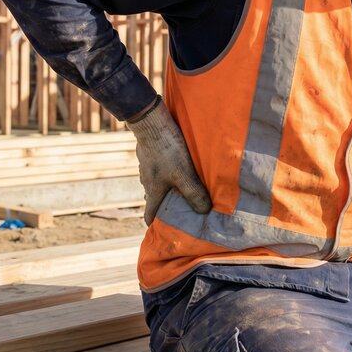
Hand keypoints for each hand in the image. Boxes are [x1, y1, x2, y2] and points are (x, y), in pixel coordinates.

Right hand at [127, 101, 211, 224]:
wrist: (151, 122)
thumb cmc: (167, 150)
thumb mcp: (184, 174)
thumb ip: (194, 194)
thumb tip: (205, 212)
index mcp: (152, 191)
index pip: (149, 215)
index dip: (156, 224)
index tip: (165, 229)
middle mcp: (146, 181)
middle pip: (155, 199)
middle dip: (167, 205)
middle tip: (183, 208)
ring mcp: (147, 167)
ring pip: (157, 183)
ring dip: (168, 187)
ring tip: (185, 185)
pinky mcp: (150, 153)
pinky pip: (158, 168)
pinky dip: (168, 171)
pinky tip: (179, 164)